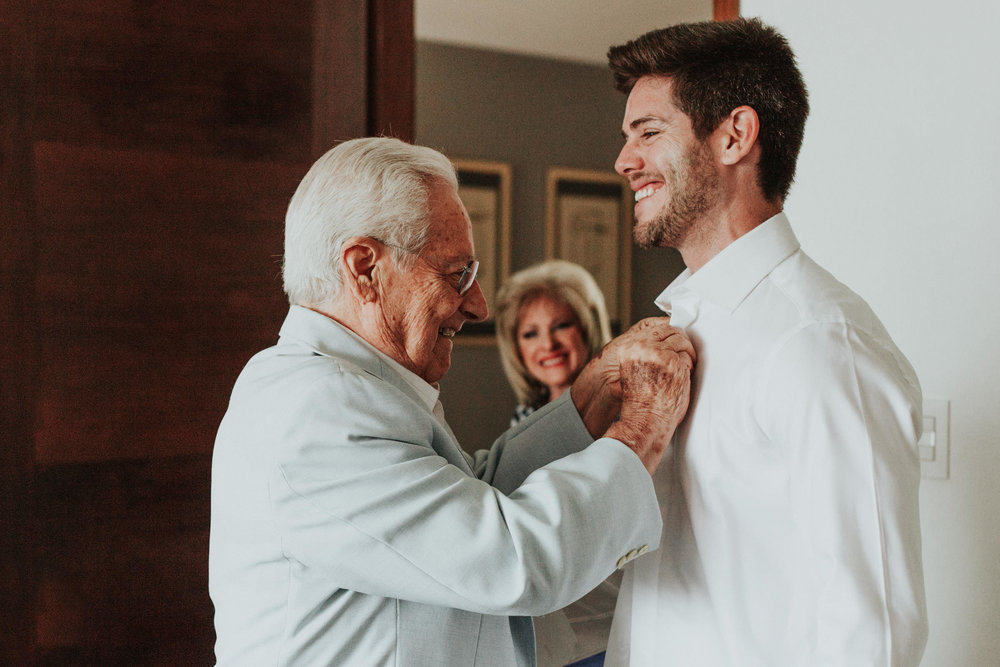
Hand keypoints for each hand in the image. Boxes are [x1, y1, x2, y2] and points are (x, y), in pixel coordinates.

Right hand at [573, 318, 694, 473]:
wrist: (644, 421)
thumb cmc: (641, 402)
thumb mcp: (634, 371)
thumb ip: (644, 354)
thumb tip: (664, 340)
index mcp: (630, 348)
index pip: (657, 328)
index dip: (671, 334)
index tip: (677, 342)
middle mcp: (643, 348)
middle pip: (672, 330)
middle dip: (682, 342)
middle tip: (685, 357)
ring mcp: (659, 355)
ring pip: (683, 342)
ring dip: (688, 355)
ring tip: (684, 370)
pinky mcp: (674, 364)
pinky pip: (688, 357)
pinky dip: (690, 367)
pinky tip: (684, 379)